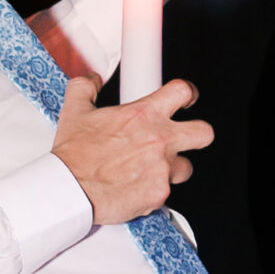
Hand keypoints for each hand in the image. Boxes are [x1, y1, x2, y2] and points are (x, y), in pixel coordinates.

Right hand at [52, 74, 212, 224]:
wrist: (70, 190)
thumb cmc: (73, 155)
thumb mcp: (75, 111)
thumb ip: (85, 87)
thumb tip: (92, 79)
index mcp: (144, 115)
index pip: (183, 91)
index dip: (188, 94)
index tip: (186, 99)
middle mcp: (159, 140)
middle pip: (204, 132)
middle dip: (197, 134)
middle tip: (183, 137)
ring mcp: (162, 168)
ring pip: (186, 168)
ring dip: (172, 168)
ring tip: (149, 170)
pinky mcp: (159, 194)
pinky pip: (166, 192)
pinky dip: (154, 191)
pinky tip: (136, 188)